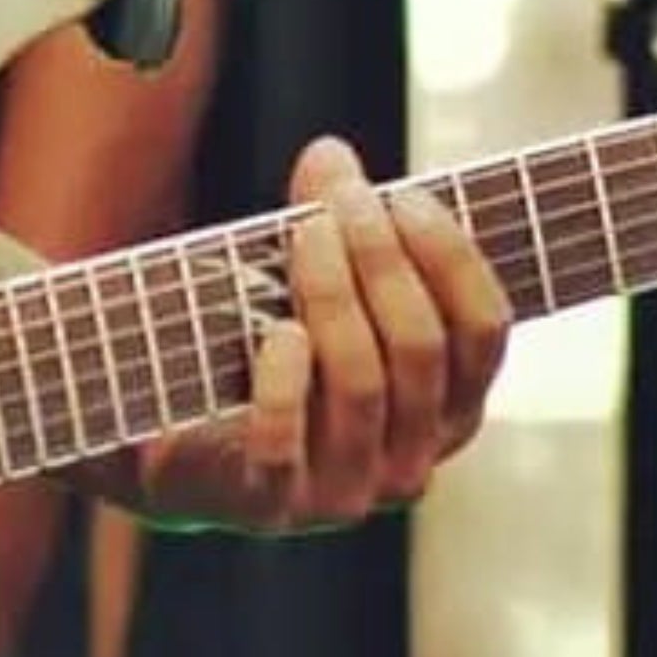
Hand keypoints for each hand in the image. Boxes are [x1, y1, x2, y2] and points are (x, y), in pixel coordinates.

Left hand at [136, 137, 509, 533]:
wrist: (172, 436)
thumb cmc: (263, 350)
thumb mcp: (305, 282)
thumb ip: (328, 221)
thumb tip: (331, 152)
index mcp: (446, 408)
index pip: (484, 334)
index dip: (452, 259)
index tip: (405, 195)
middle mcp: (412, 459)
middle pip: (422, 349)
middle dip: (385, 262)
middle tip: (343, 203)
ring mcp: (347, 490)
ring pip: (363, 384)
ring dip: (333, 296)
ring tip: (304, 234)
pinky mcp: (275, 504)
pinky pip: (288, 442)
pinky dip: (284, 383)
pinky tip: (275, 335)